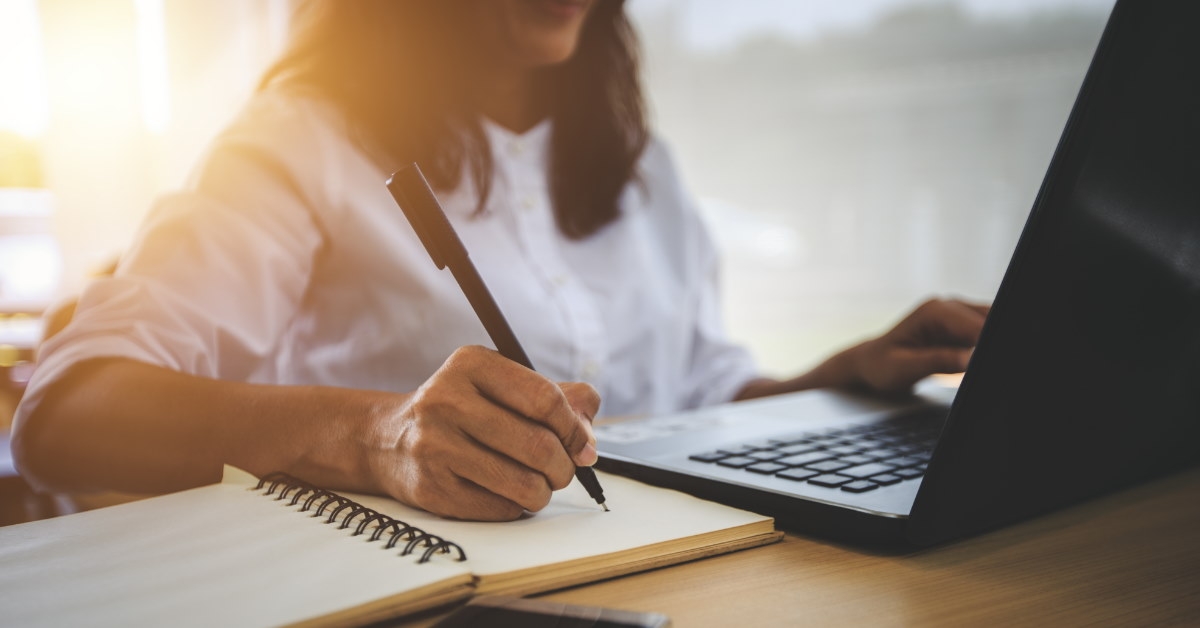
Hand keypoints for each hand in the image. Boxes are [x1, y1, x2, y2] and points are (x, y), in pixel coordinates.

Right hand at [372, 345, 599, 520]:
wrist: (388, 440)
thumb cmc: (462, 411)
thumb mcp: (502, 386)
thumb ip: (557, 398)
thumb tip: (589, 439)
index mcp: (471, 364)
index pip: (545, 399)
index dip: (575, 428)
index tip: (583, 445)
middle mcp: (446, 400)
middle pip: (538, 445)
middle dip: (564, 466)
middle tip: (563, 470)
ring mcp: (434, 446)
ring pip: (524, 484)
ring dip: (544, 491)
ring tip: (538, 484)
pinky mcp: (431, 488)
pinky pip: (501, 508)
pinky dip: (516, 505)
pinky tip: (505, 492)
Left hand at [847, 298, 989, 393]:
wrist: (872, 364)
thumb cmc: (882, 366)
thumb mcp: (904, 368)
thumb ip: (937, 361)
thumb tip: (969, 359)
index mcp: (934, 311)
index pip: (976, 325)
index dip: (988, 343)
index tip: (982, 360)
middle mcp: (948, 307)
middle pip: (989, 320)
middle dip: (991, 342)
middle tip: (977, 364)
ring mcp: (957, 316)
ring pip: (991, 324)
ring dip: (988, 345)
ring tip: (968, 365)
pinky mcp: (962, 329)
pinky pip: (985, 334)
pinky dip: (984, 347)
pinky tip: (973, 362)